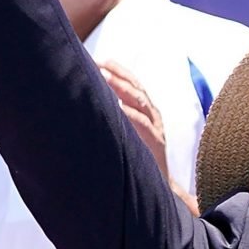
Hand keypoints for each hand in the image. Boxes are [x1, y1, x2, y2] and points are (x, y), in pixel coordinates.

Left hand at [99, 60, 176, 192]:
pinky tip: (117, 108)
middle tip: (97, 63)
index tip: (100, 60)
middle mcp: (153, 116)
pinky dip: (130, 115)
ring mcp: (156, 128)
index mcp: (147, 112)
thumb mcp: (128, 136)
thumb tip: (88, 107)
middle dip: (117, 74)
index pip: (133, 84)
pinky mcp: (156, 142)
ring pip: (140, 102)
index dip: (118, 70)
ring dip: (121, 88)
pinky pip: (143, 125)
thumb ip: (116, 121)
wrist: (161, 188)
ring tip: (103, 77)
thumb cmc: (139, 161)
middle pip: (136, 88)